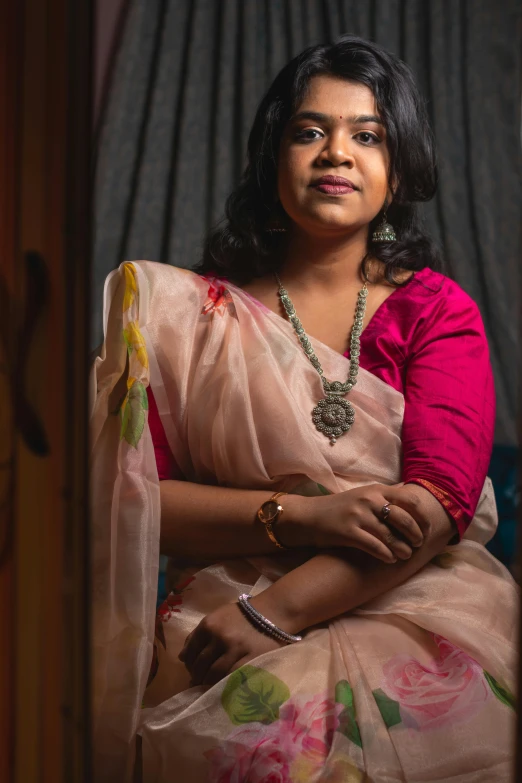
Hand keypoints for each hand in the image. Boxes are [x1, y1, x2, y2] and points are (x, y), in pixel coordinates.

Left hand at [178, 600, 284, 687]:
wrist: (271, 613)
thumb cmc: (241, 616)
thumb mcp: (217, 618)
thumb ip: (198, 635)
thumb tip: (181, 657)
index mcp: (208, 625)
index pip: (189, 652)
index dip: (188, 665)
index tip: (191, 671)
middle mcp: (219, 637)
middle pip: (200, 665)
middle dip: (197, 676)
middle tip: (199, 683)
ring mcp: (234, 649)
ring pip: (213, 674)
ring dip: (208, 683)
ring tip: (210, 687)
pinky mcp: (249, 659)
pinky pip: (231, 677)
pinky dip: (225, 684)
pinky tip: (224, 687)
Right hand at [287, 483, 429, 562]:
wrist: (309, 516)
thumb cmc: (340, 508)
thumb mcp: (363, 495)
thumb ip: (385, 497)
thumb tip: (413, 501)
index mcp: (376, 489)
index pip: (410, 498)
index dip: (423, 515)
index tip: (427, 528)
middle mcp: (369, 500)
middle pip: (404, 518)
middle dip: (415, 534)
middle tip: (417, 544)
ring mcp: (358, 515)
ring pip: (391, 536)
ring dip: (403, 549)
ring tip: (405, 556)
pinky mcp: (348, 532)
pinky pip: (376, 547)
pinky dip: (387, 555)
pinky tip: (390, 560)